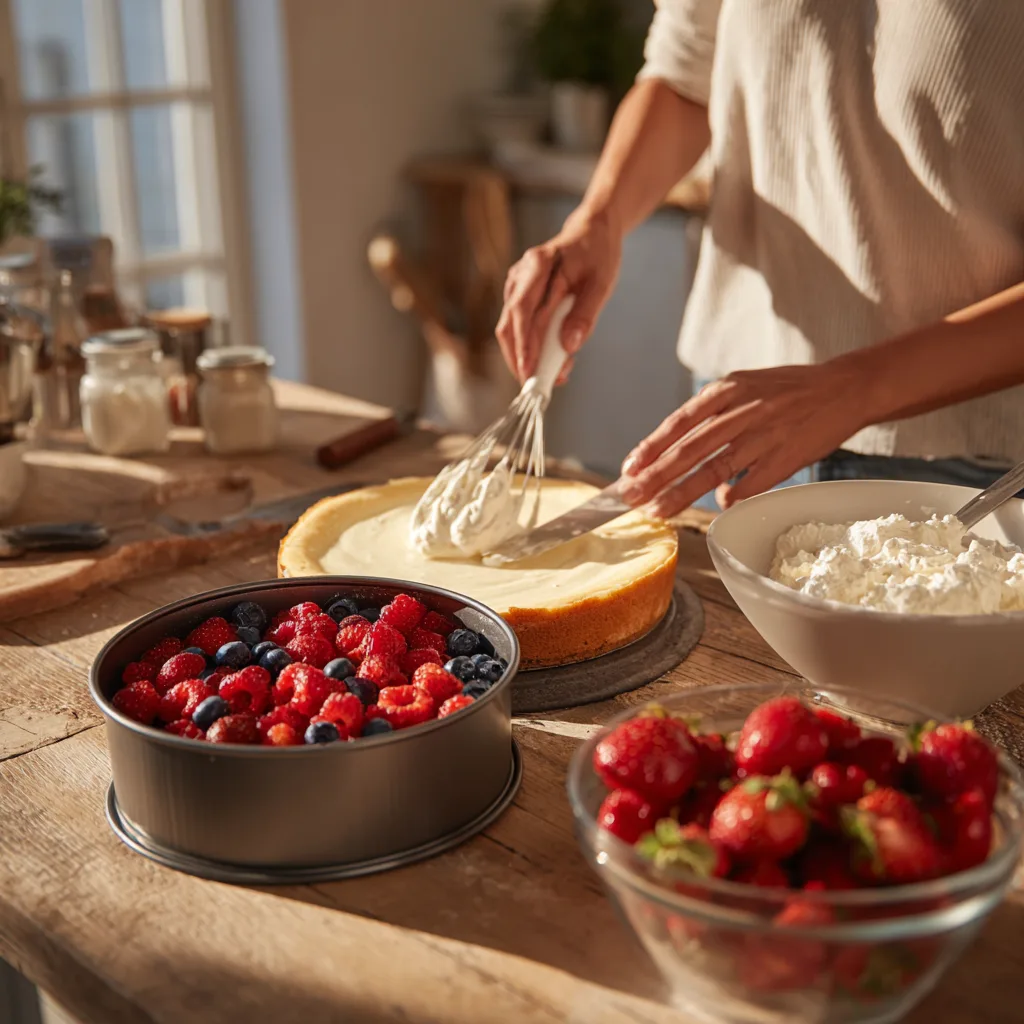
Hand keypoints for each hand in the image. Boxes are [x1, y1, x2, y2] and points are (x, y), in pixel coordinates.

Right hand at [496, 207, 621, 384]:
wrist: (591, 233)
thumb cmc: (597, 255)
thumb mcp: (601, 283)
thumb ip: (585, 315)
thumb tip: (569, 347)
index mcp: (538, 265)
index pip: (522, 311)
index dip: (523, 345)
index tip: (529, 371)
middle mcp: (520, 276)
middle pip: (507, 325)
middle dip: (519, 359)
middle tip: (535, 387)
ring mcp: (516, 286)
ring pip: (509, 330)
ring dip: (525, 356)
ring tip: (550, 376)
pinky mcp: (519, 297)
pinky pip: (519, 327)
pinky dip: (531, 347)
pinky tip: (552, 359)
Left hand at [619, 363, 870, 515]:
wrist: (845, 387)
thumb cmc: (788, 391)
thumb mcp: (745, 386)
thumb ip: (712, 414)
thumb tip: (677, 450)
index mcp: (728, 388)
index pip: (680, 422)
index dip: (651, 448)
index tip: (628, 470)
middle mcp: (743, 410)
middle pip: (690, 448)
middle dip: (655, 476)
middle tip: (629, 497)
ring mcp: (765, 434)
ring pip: (715, 468)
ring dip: (682, 492)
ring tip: (658, 511)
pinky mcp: (787, 456)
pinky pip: (750, 482)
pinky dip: (732, 495)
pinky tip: (718, 505)